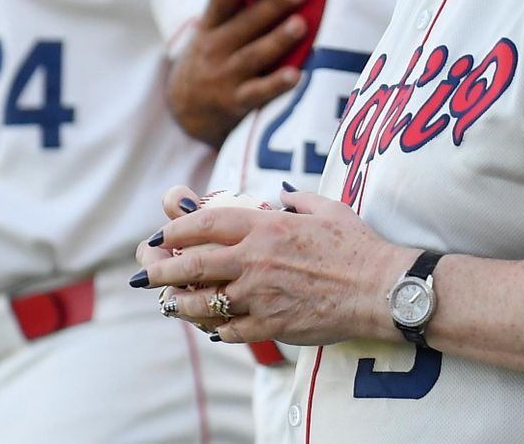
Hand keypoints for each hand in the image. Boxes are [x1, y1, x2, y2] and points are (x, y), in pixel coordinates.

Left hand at [134, 183, 409, 346]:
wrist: (379, 289)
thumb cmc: (356, 245)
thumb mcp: (325, 208)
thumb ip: (297, 200)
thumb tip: (282, 193)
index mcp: (266, 227)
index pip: (206, 223)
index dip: (177, 229)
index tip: (162, 234)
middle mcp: (255, 260)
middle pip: (193, 264)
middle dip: (162, 269)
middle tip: (145, 273)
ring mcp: (260, 295)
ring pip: (203, 302)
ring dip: (179, 303)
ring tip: (167, 303)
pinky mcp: (271, 325)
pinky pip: (231, 329)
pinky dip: (217, 328)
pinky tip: (210, 326)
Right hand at [165, 0, 309, 146]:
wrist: (186, 109)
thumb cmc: (209, 58)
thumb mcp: (209, 33)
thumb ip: (233, 12)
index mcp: (208, 29)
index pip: (217, 6)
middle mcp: (214, 51)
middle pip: (244, 26)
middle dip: (271, 7)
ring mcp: (225, 77)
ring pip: (254, 56)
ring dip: (278, 40)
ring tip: (300, 24)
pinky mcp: (236, 102)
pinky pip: (258, 92)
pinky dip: (276, 84)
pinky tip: (296, 75)